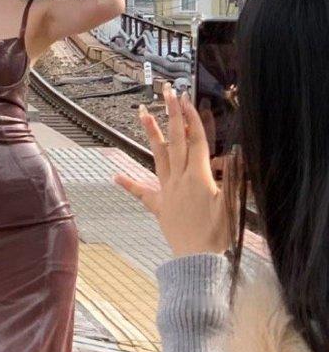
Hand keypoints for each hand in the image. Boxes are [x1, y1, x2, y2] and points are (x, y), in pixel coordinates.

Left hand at [113, 84, 228, 257]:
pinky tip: (115, 176)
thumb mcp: (231, 204)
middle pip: (176, 140)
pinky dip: (130, 184)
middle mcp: (180, 179)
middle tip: (167, 92)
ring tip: (143, 112)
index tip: (186, 99)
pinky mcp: (159, 206)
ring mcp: (167, 191)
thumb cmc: (219, 234)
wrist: (198, 259)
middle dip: (172, 114)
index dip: (192, 118)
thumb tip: (236, 153)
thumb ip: (234, 178)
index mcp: (199, 176)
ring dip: (151, 133)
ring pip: (158, 156)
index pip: (196, 140)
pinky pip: (143, 193)